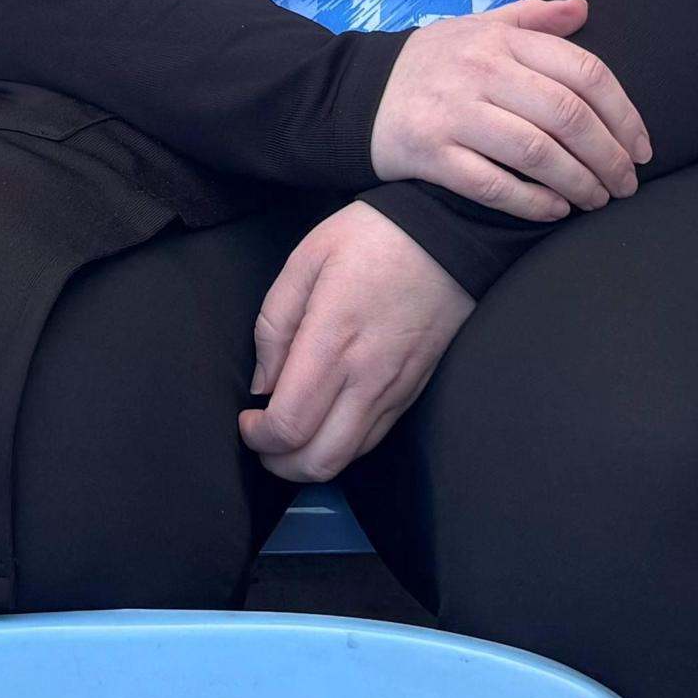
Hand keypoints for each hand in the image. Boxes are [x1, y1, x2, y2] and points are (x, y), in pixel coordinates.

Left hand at [240, 205, 475, 483]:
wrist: (449, 232)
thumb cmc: (372, 238)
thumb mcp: (305, 261)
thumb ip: (274, 326)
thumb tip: (262, 385)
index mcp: (331, 342)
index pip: (290, 425)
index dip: (259, 438)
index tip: (247, 421)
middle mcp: (366, 377)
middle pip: (320, 462)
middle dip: (281, 465)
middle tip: (264, 440)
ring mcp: (395, 389)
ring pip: (349, 458)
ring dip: (312, 461)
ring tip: (293, 434)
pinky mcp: (415, 390)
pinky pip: (375, 438)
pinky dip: (344, 445)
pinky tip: (328, 422)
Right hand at [368, 0, 652, 221]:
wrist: (356, 95)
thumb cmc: (432, 63)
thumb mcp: (478, 28)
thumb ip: (533, 18)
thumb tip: (585, 8)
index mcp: (501, 40)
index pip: (584, 72)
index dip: (624, 114)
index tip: (641, 147)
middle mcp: (480, 72)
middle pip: (568, 116)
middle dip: (609, 157)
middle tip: (627, 185)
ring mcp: (454, 114)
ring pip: (537, 153)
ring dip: (579, 183)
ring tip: (598, 200)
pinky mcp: (430, 154)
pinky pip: (493, 186)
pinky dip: (533, 203)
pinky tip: (555, 211)